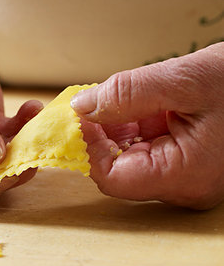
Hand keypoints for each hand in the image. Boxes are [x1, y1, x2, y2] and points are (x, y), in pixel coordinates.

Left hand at [71, 42, 223, 209]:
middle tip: (92, 101)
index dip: (88, 147)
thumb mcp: (186, 80)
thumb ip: (129, 94)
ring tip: (120, 97)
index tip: (79, 116)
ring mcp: (184, 175)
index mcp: (184, 176)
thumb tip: (82, 108)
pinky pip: (145, 148)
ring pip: (128, 157)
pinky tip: (135, 104)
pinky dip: (132, 125)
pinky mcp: (185, 162)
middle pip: (116, 168)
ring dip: (116, 127)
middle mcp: (182, 185)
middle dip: (100, 134)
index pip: (111, 178)